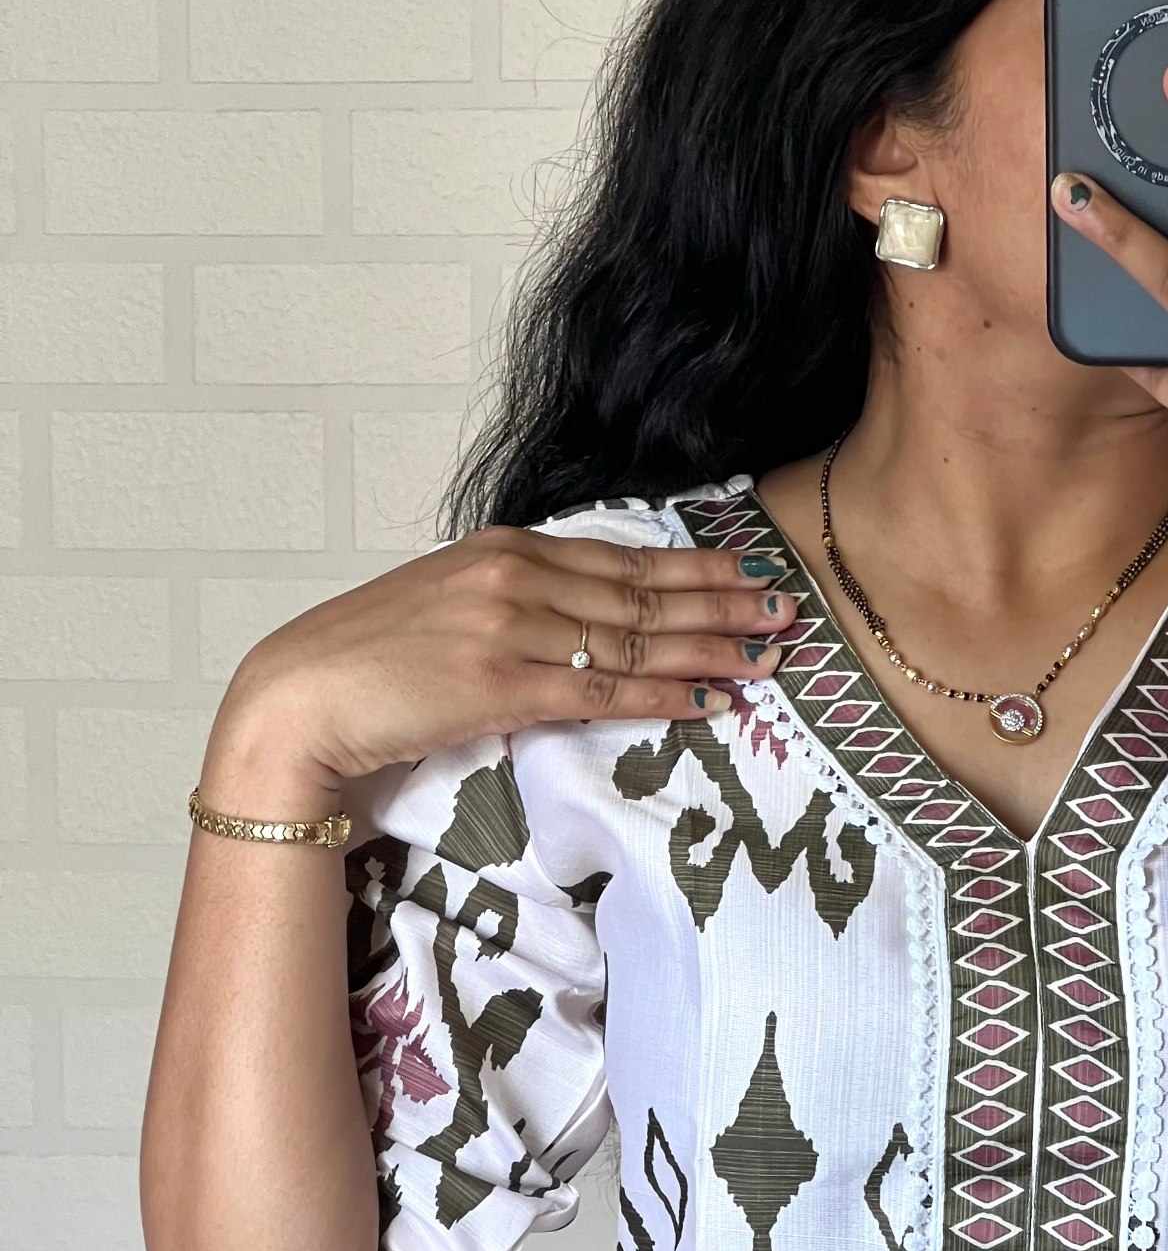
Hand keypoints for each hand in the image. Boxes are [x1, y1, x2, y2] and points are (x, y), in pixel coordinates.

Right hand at [216, 529, 803, 792]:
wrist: (299, 697)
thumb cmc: (370, 657)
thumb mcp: (450, 601)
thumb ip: (517, 597)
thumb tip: (584, 615)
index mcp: (507, 548)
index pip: (623, 558)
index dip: (694, 568)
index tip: (748, 574)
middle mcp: (516, 577)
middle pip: (643, 594)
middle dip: (722, 605)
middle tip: (786, 613)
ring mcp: (510, 629)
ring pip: (634, 641)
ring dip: (708, 653)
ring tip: (763, 662)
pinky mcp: (500, 685)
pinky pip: (601, 690)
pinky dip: (660, 697)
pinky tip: (705, 702)